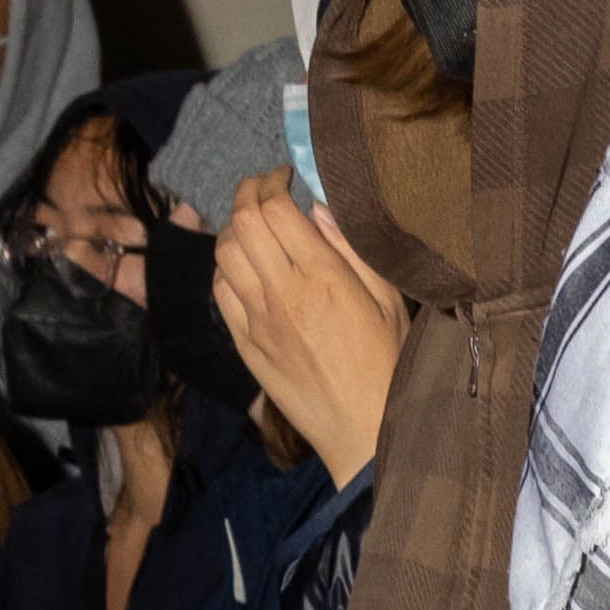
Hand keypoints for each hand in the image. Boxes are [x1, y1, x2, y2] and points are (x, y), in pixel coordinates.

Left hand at [213, 186, 408, 482]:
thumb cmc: (388, 366)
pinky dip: (225, 266)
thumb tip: (321, 210)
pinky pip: (220, 291)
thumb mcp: (389, 302)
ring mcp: (259, 321)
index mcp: (324, 278)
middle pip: (243, 222)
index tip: (285, 177)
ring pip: (224, 253)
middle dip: (248, 192)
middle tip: (263, 187)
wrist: (363, 432)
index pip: (276, 209)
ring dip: (234, 228)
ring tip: (253, 224)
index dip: (273, 182)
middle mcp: (284, 294)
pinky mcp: (247, 345)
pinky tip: (244, 264)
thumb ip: (353, 250)